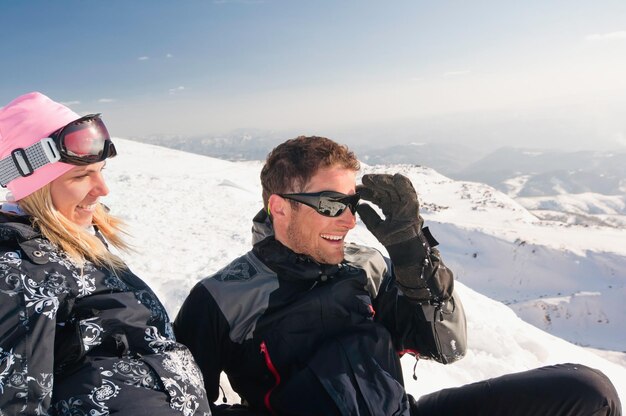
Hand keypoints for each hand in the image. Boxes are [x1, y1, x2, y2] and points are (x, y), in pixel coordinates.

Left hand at [357, 173, 452, 301]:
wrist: (403, 250)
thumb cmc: (391, 240)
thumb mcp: (375, 226)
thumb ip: (368, 215)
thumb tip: (359, 205)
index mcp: (389, 207)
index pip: (378, 195)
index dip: (368, 191)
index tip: (358, 187)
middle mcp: (397, 203)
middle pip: (386, 189)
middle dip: (375, 183)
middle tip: (364, 179)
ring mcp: (405, 204)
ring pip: (397, 188)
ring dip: (386, 181)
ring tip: (374, 179)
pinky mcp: (413, 207)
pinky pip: (410, 193)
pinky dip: (405, 185)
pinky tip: (397, 178)